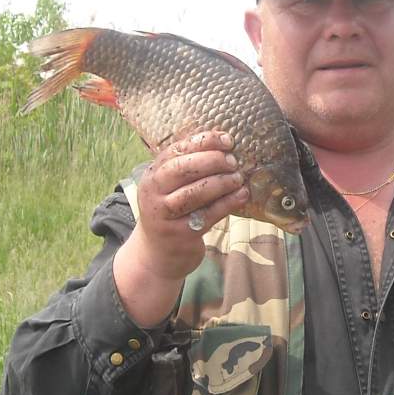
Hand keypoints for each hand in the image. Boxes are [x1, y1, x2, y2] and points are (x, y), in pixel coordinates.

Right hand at [112, 131, 251, 325]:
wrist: (157, 254)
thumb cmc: (172, 212)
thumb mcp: (170, 188)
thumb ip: (189, 167)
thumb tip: (224, 144)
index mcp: (152, 174)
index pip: (177, 150)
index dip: (203, 141)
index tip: (227, 140)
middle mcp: (153, 193)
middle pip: (183, 169)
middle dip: (212, 161)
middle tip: (233, 160)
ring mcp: (164, 215)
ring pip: (194, 193)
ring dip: (221, 182)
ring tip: (238, 178)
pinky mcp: (180, 235)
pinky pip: (207, 215)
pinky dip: (227, 203)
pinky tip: (242, 195)